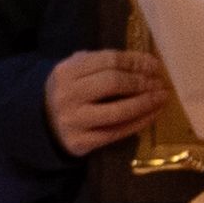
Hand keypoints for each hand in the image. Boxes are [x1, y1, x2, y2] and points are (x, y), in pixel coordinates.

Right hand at [46, 47, 174, 156]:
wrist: (42, 121)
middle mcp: (67, 95)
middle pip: (113, 83)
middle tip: (160, 83)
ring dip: (145, 103)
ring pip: (118, 111)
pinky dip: (139, 123)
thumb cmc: (70, 90)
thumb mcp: (77, 70)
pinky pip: (116, 132)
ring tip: (161, 97)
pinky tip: (153, 115)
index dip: (136, 62)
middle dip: (142, 82)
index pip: (109, 60)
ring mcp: (73, 120)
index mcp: (67, 71)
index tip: (156, 65)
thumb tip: (145, 62)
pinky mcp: (80, 142)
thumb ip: (103, 63)